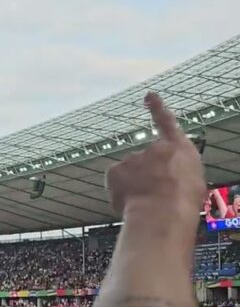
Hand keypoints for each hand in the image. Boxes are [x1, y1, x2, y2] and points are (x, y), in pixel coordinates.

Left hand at [105, 91, 204, 217]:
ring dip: (134, 187)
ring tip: (147, 202)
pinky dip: (120, 192)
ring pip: (130, 174)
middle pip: (146, 162)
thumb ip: (176, 171)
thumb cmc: (183, 202)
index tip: (149, 95)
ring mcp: (132, 156)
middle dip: (147, 178)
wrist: (163, 210)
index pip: (167, 123)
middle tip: (156, 196)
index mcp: (180, 148)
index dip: (157, 108)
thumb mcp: (191, 180)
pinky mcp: (115, 169)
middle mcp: (154, 148)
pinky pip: (116, 182)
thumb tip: (164, 179)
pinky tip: (130, 202)